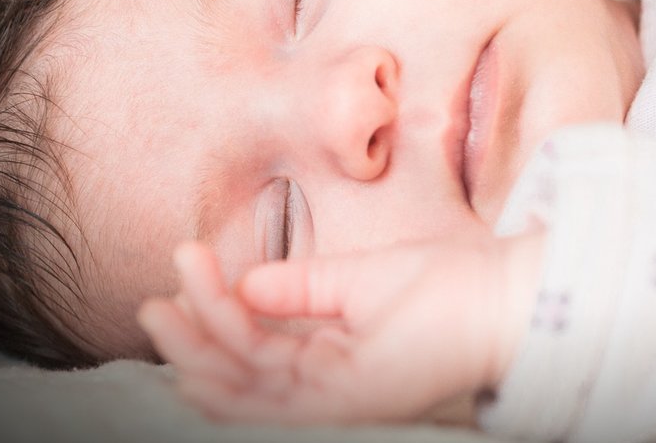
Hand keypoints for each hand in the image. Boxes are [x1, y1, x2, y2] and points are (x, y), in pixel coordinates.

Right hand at [138, 234, 543, 425]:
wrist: (503, 294)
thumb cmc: (445, 285)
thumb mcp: (358, 278)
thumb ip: (302, 287)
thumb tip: (246, 282)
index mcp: (330, 355)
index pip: (255, 344)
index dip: (214, 306)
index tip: (186, 256)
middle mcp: (328, 384)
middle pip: (240, 373)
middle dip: (192, 337)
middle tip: (152, 299)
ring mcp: (339, 397)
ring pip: (247, 387)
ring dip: (199, 351)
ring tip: (160, 312)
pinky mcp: (354, 399)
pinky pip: (277, 399)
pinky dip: (232, 379)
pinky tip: (198, 358)